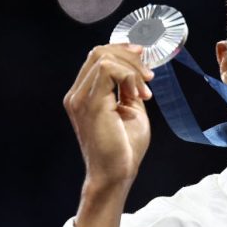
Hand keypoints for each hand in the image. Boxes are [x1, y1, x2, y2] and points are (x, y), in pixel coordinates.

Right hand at [63, 44, 154, 188]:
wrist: (116, 175)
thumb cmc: (124, 148)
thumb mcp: (131, 110)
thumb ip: (128, 89)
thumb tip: (137, 70)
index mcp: (84, 95)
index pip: (97, 57)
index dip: (122, 51)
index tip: (144, 61)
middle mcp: (77, 94)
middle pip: (99, 52)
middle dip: (129, 57)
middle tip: (148, 76)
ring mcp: (80, 99)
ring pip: (103, 57)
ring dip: (132, 69)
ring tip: (144, 92)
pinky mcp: (90, 104)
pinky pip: (108, 71)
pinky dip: (129, 77)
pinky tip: (138, 96)